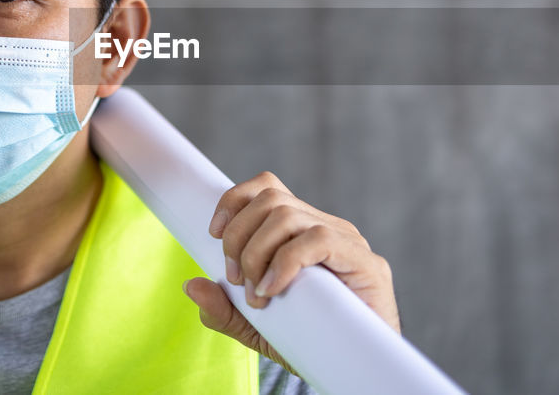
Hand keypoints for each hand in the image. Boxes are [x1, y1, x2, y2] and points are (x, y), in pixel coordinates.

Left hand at [182, 171, 400, 373]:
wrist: (354, 371)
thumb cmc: (310, 344)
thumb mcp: (255, 328)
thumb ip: (224, 310)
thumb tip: (192, 286)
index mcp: (302, 231)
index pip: (267, 188)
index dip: (234, 200)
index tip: (214, 235)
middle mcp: (326, 227)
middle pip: (270, 197)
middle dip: (239, 236)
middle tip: (237, 280)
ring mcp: (348, 241)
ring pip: (287, 214)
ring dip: (257, 253)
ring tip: (257, 294)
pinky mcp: (366, 263)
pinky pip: (318, 239)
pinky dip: (285, 262)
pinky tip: (274, 289)